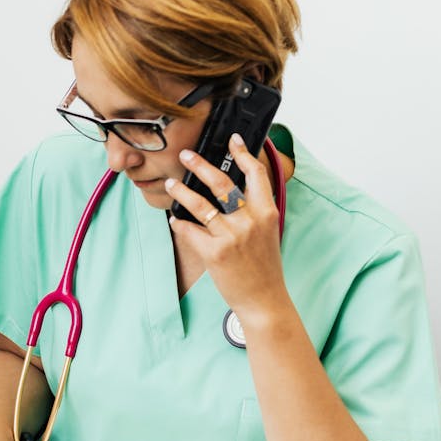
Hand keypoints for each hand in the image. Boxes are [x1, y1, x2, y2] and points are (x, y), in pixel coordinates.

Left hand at [166, 133, 286, 322]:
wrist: (263, 299)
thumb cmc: (264, 268)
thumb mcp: (268, 232)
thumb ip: (254, 211)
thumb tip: (232, 192)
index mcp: (266, 212)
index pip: (256, 174)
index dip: (243, 153)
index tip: (232, 141)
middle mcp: (249, 221)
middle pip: (221, 183)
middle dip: (200, 165)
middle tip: (186, 155)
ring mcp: (231, 236)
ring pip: (199, 204)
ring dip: (181, 191)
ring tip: (171, 183)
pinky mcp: (214, 253)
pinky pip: (189, 230)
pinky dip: (179, 223)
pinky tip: (174, 219)